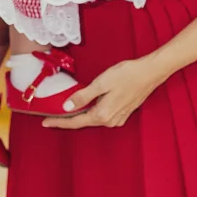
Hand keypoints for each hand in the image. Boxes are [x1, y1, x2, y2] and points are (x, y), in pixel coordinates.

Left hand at [43, 56, 162, 131]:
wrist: (150, 73)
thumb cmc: (127, 74)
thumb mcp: (101, 83)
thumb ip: (83, 97)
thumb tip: (66, 107)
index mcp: (102, 114)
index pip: (75, 122)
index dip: (59, 122)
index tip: (45, 122)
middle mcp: (110, 120)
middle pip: (83, 122)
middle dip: (67, 119)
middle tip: (51, 117)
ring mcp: (117, 118)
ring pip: (93, 118)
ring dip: (80, 115)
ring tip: (65, 112)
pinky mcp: (122, 113)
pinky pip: (102, 115)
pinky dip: (91, 112)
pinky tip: (86, 106)